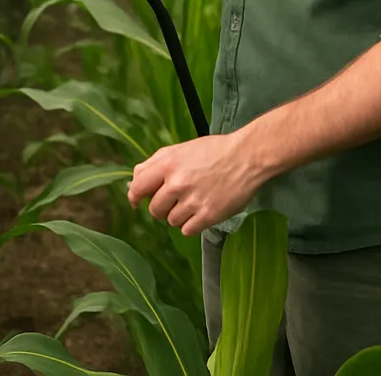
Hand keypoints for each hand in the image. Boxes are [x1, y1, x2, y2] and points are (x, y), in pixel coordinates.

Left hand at [126, 132, 263, 236]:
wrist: (246, 156)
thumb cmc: (212, 150)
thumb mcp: (180, 149)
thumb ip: (155, 163)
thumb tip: (134, 182)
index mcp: (167, 164)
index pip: (137, 188)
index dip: (135, 197)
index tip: (137, 202)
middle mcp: (177, 183)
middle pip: (154, 209)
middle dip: (161, 207)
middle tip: (175, 200)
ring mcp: (192, 201)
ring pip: (171, 221)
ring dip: (178, 215)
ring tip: (192, 203)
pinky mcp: (208, 215)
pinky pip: (186, 230)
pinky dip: (191, 225)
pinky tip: (200, 212)